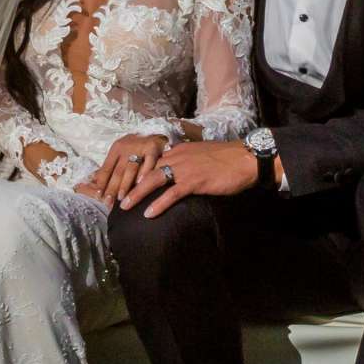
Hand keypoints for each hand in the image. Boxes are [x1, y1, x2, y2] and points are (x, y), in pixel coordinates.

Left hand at [79, 132, 170, 208]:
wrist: (157, 131)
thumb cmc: (136, 147)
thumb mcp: (121, 154)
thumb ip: (109, 168)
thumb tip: (90, 181)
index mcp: (116, 149)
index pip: (106, 169)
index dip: (101, 183)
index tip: (98, 196)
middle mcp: (126, 147)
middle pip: (117, 171)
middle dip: (112, 188)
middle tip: (108, 203)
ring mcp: (140, 147)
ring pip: (131, 168)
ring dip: (125, 184)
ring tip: (121, 198)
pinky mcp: (153, 147)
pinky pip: (149, 162)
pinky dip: (144, 173)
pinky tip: (140, 183)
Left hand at [127, 140, 258, 218]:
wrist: (245, 159)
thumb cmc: (227, 159)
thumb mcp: (201, 155)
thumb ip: (186, 161)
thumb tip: (176, 172)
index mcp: (179, 150)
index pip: (152, 160)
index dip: (137, 172)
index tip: (125, 182)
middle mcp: (177, 156)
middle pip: (147, 170)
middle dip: (130, 183)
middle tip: (117, 196)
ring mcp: (185, 168)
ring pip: (154, 180)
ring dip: (137, 194)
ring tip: (124, 205)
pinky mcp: (194, 181)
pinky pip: (171, 194)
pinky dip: (158, 204)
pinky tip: (148, 214)